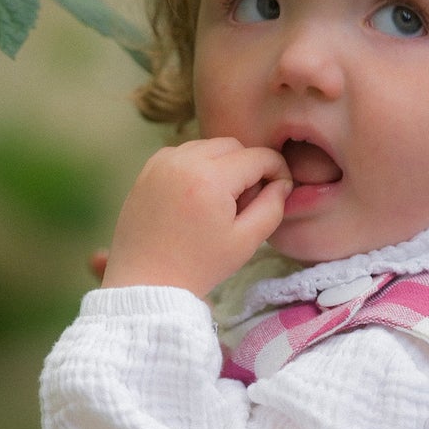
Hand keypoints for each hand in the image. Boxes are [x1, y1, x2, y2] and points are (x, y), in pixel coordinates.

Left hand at [99, 137, 290, 297]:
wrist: (146, 282)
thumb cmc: (198, 267)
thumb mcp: (245, 241)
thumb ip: (272, 207)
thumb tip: (282, 184)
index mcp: (211, 178)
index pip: (259, 156)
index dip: (278, 171)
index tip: (279, 190)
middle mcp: (184, 160)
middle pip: (233, 146)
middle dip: (248, 168)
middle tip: (244, 203)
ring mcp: (162, 162)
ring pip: (208, 147)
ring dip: (222, 165)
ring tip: (219, 203)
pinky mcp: (147, 170)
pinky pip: (183, 155)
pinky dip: (197, 167)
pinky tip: (196, 198)